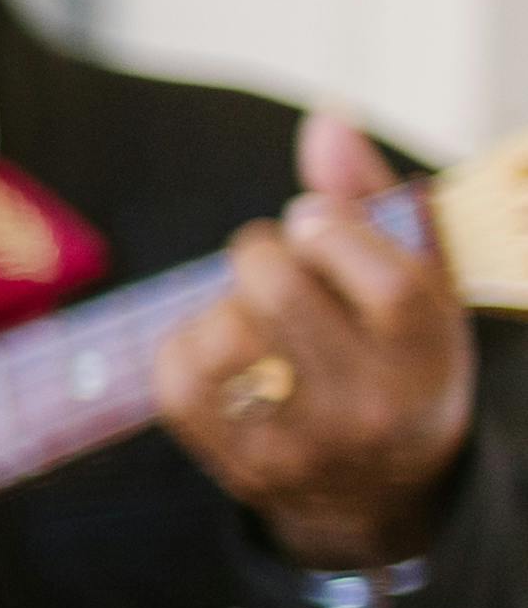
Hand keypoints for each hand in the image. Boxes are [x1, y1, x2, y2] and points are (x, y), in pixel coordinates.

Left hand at [156, 106, 476, 568]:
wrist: (380, 488)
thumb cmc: (397, 353)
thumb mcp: (418, 283)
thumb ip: (372, 198)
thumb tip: (324, 118)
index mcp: (429, 361)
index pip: (387, 284)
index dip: (334, 229)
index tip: (311, 218)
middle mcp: (369, 409)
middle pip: (281, 296)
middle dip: (262, 252)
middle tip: (275, 257)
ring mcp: (300, 444)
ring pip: (224, 338)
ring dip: (223, 302)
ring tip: (252, 308)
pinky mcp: (237, 465)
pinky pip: (177, 381)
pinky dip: (184, 343)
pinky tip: (219, 343)